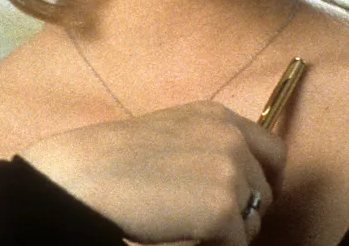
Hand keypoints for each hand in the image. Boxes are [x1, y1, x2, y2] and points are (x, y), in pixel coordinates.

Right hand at [19, 101, 284, 245]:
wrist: (75, 177)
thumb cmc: (108, 161)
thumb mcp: (166, 134)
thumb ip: (204, 146)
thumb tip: (237, 183)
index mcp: (215, 115)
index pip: (273, 153)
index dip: (262, 181)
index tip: (242, 201)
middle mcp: (231, 137)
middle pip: (265, 194)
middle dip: (241, 213)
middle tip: (197, 221)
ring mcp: (230, 172)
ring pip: (251, 224)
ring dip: (225, 232)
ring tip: (178, 223)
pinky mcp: (221, 210)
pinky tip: (173, 233)